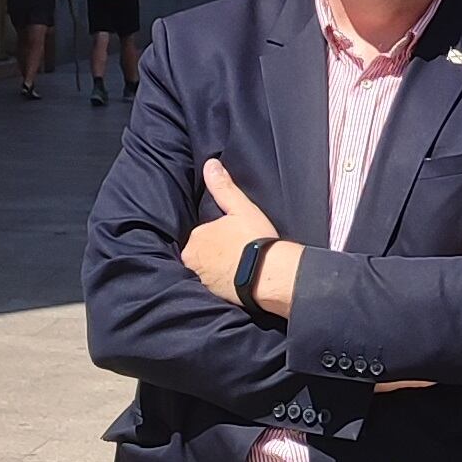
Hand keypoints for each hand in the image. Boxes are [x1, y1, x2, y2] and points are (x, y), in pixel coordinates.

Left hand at [182, 155, 281, 309]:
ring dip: (216, 271)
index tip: (233, 241)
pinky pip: (212, 288)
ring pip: (205, 272)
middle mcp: (192, 260)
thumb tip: (210, 164)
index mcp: (196, 238)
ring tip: (237, 271)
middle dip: (213, 256)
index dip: (218, 238)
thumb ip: (223, 187)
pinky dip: (221, 286)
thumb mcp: (241, 208)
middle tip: (236, 256)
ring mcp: (200, 281)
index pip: (202, 236)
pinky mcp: (210, 297)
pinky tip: (236, 284)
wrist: (269, 275)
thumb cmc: (256, 240)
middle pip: (200, 255)